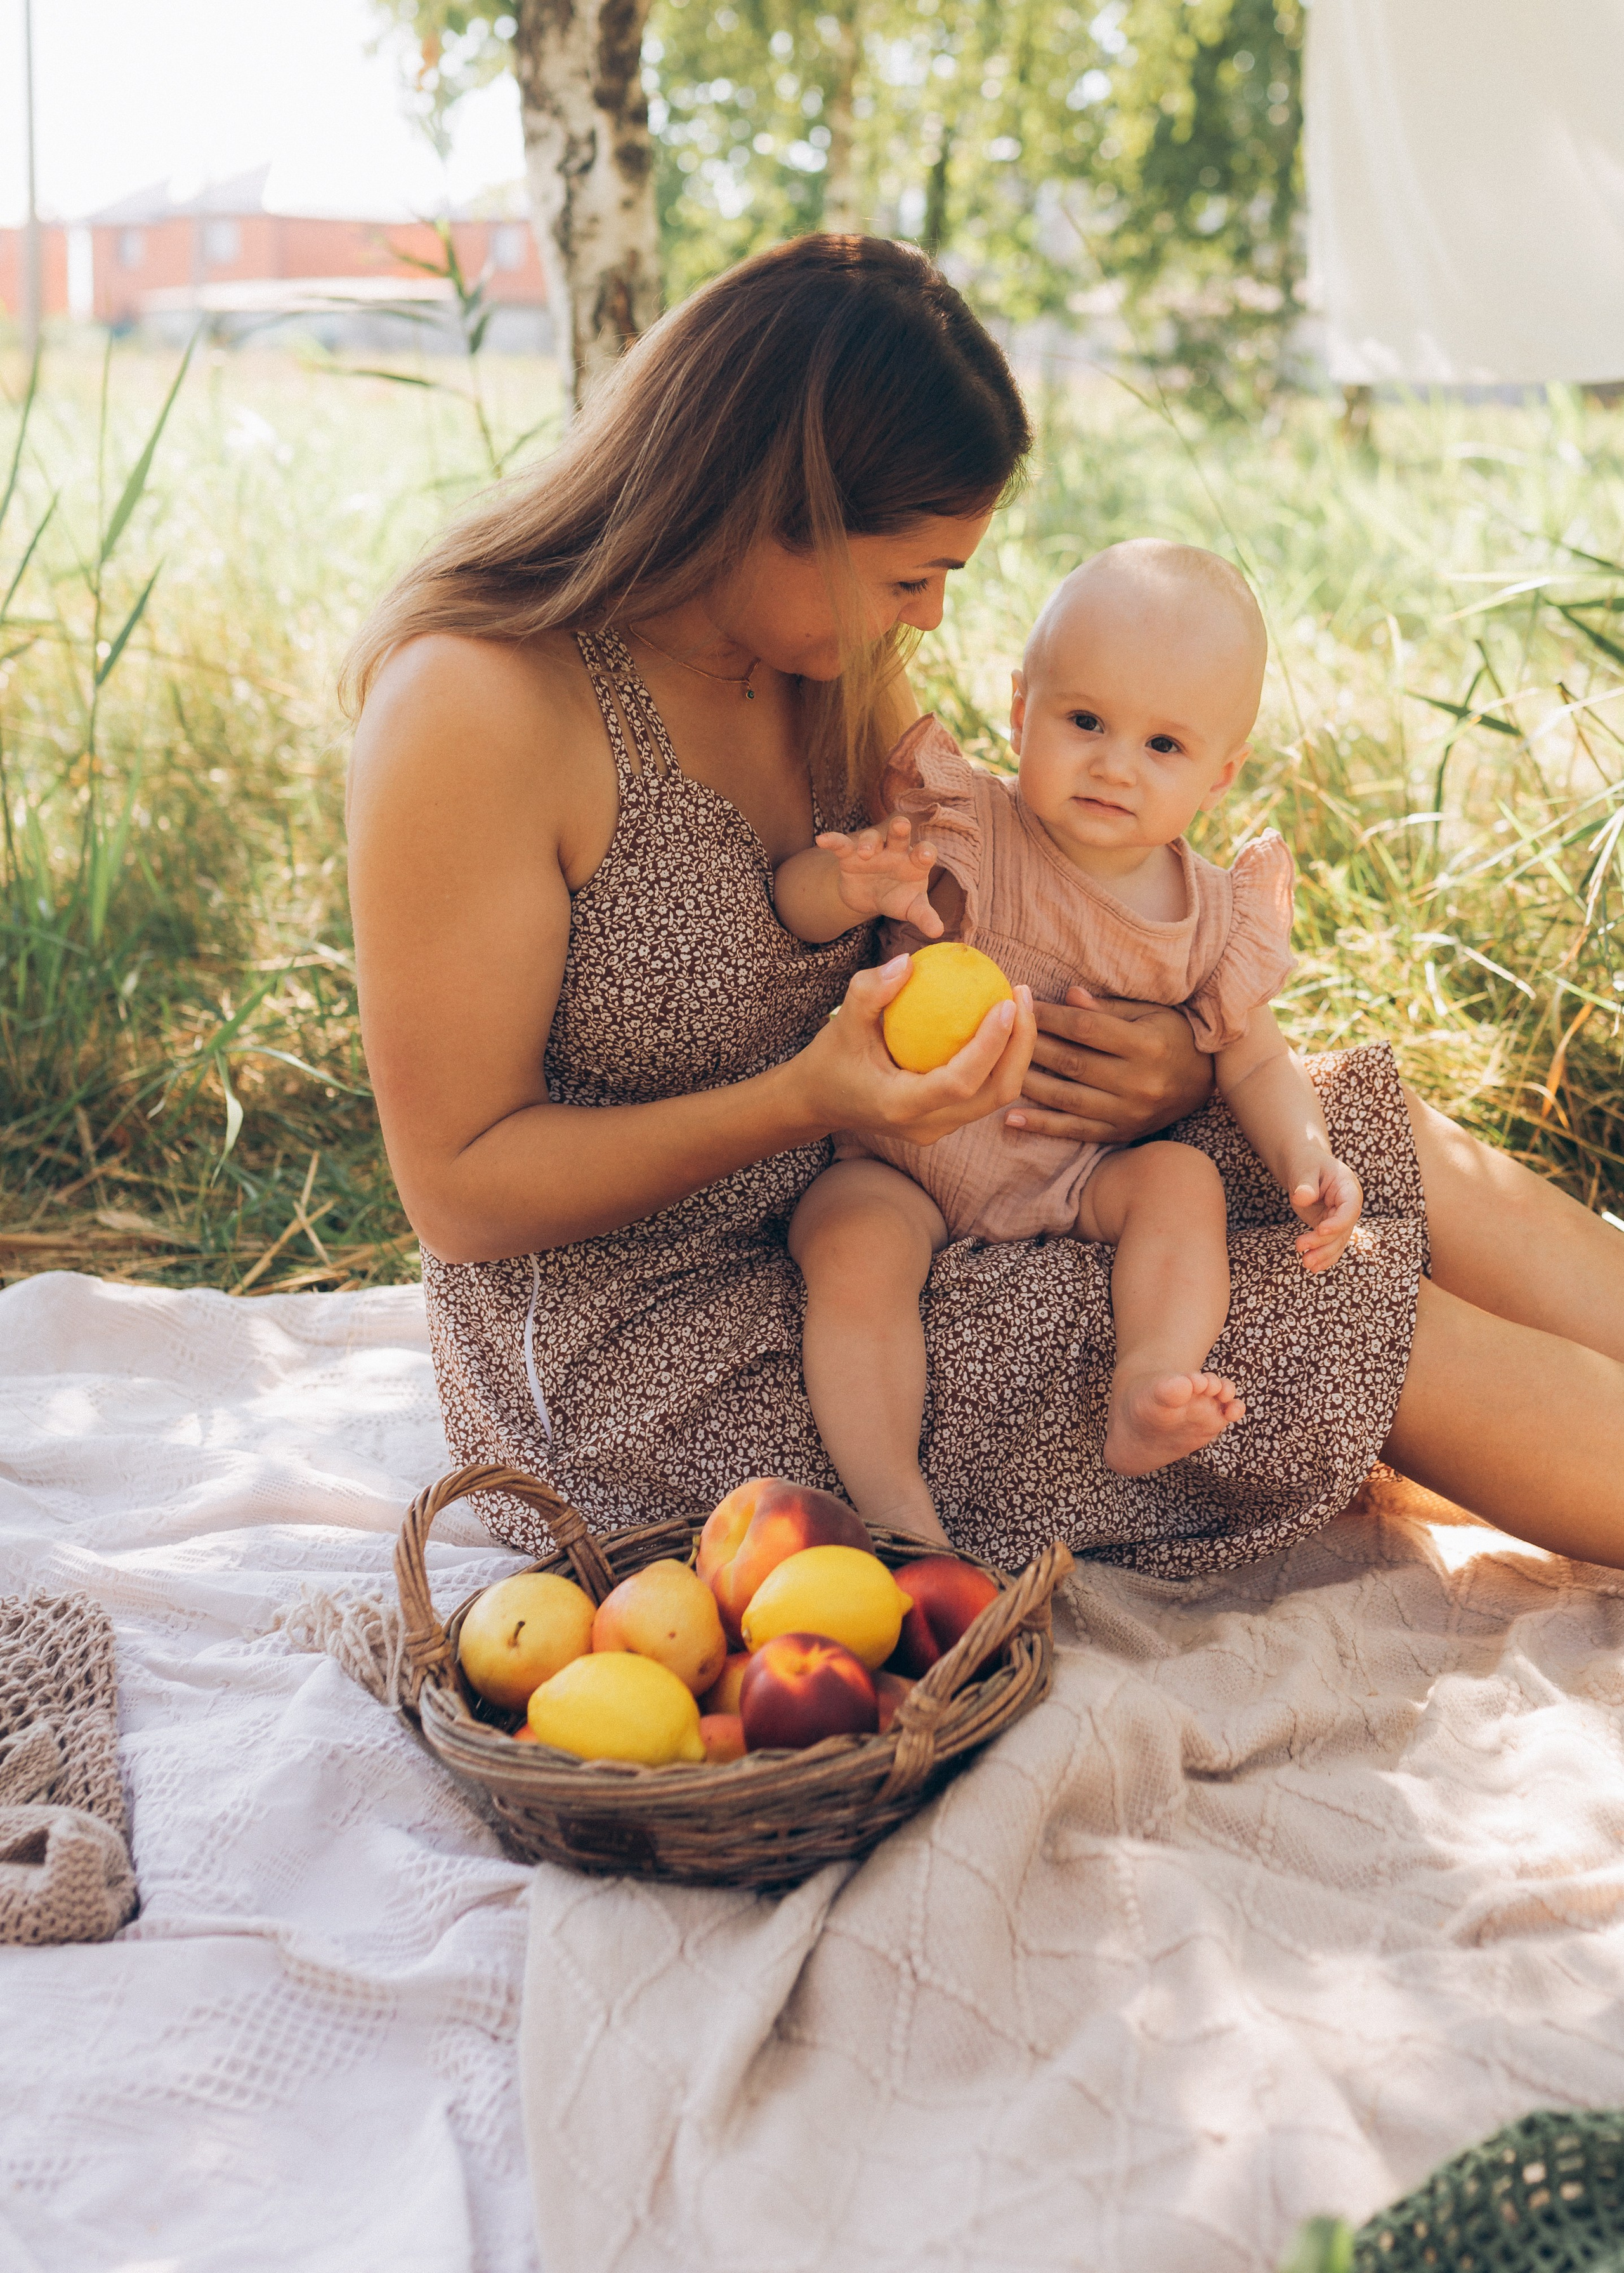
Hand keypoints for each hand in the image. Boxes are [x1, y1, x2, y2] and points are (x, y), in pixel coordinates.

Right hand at [785, 955, 1035, 1148]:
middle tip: (1021, 995)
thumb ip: (870, 992)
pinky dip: (999, 1057)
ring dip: (1016, 1051)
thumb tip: (908, 962)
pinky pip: (985, 1090)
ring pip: (997, 1095)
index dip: (991, 1046)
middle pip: (996, 1094)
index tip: (1005, 1004)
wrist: (819, 1102)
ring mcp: (940, 1127)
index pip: (961, 1081)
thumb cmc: (830, 1059)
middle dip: (1021, 1046)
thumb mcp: (842, 1022)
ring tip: (1017, 1004)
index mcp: (902, 1106)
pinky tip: (999, 1019)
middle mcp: (928, 1125)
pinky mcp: (946, 1120)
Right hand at [815, 819, 942, 938]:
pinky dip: (833, 840)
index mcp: (915, 862)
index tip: (925, 856)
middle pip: (899, 835)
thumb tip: (938, 932)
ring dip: (868, 842)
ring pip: (871, 838)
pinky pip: (842, 844)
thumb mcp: (911, 908)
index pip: (924, 852)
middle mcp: (895, 851)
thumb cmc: (897, 898)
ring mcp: (873, 851)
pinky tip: (823, 839)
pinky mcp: (850, 855)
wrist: (869, 897)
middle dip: (900, 829)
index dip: (925, 852)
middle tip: (901, 826)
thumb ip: (924, 916)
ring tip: (865, 854)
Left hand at [1006, 987, 1214, 1144]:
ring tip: (997, 1069)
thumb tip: (1068, 995)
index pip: (1086, 1028)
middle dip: (1032, 1046)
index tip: (1022, 1003)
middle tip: (1000, 1033)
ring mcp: (1128, 1113)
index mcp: (1147, 1045)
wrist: (1205, 1083)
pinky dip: (1041, 1126)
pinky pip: (1075, 1131)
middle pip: (1072, 1062)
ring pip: (1067, 1098)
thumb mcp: (1151, 1013)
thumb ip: (1110, 1008)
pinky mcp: (1120, 1134)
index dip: (1050, 1016)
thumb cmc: (1173, 1037)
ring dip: (1028, 1084)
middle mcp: (1138, 1082)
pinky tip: (1011, 1118)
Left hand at [1291, 1157, 1362, 1271]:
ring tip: (1305, 1264)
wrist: (1304, 1167)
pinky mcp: (1330, 1228)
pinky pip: (1331, 1245)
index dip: (1338, 1222)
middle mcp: (1349, 1207)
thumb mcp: (1304, 1169)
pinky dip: (1324, 1257)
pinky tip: (1313, 1267)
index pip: (1350, 1209)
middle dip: (1323, 1242)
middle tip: (1300, 1248)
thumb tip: (1302, 1198)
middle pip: (1342, 1230)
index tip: (1320, 1230)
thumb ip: (1305, 1184)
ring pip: (1337, 1242)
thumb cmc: (1306, 1164)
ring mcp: (1341, 1219)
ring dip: (1323, 1254)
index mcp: (1348, 1189)